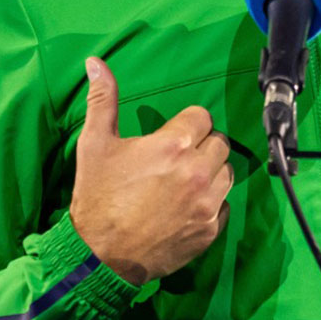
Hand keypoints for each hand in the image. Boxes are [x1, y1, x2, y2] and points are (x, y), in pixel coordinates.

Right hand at [69, 56, 234, 285]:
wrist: (99, 257)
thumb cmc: (96, 199)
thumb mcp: (94, 145)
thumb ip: (102, 100)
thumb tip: (96, 62)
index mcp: (174, 144)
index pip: (202, 117)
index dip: (186, 125)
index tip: (171, 138)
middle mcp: (198, 171)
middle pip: (219, 143)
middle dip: (201, 147)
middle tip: (176, 161)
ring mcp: (208, 202)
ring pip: (226, 174)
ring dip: (210, 174)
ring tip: (182, 183)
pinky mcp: (211, 230)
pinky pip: (224, 206)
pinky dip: (210, 205)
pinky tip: (186, 208)